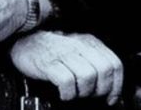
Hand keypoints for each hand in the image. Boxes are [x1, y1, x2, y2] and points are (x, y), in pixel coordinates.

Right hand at [9, 30, 124, 105]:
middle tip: (90, 95)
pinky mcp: (50, 63)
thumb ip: (94, 63)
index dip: (116, 85)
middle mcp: (79, 45)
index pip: (114, 64)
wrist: (24, 42)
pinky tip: (63, 93)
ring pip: (88, 77)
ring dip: (83, 92)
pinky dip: (68, 93)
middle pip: (104, 71)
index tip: (110, 98)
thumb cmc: (52, 51)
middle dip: (101, 89)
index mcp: (90, 42)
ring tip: (75, 93)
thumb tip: (111, 88)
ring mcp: (64, 53)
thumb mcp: (77, 51)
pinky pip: (67, 82)